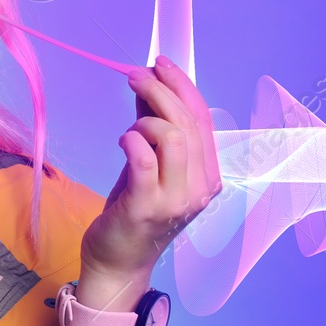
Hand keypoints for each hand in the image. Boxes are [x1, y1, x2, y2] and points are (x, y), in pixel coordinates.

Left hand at [81, 55, 221, 288]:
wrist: (118, 261)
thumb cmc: (133, 210)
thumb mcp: (147, 163)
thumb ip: (151, 126)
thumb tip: (147, 83)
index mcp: (207, 175)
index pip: (203, 119)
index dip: (183, 86)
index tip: (160, 63)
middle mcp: (199, 188)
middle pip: (188, 123)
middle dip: (161, 90)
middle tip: (135, 75)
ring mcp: (176, 200)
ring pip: (173, 137)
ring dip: (148, 117)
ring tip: (130, 121)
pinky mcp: (146, 207)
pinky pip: (144, 159)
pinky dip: (133, 139)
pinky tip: (124, 139)